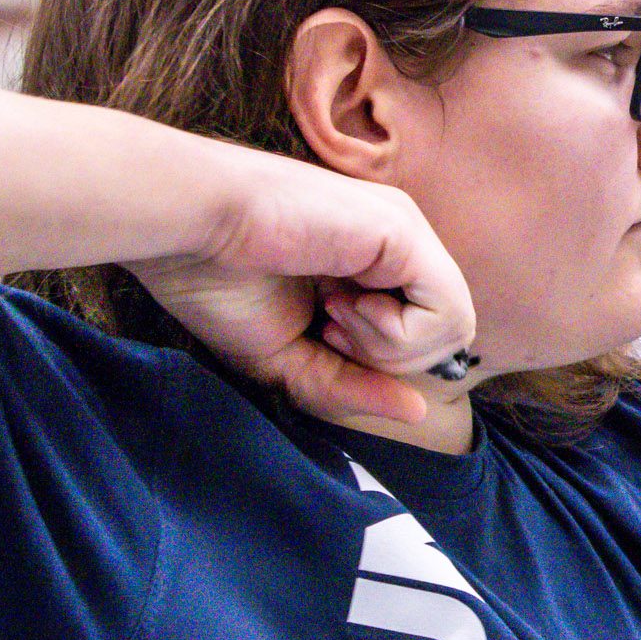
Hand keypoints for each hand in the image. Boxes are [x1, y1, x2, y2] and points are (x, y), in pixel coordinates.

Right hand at [125, 147, 474, 424]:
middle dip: (388, 357)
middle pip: (448, 335)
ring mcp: (407, 233)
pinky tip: (343, 306)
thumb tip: (418, 411)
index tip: (324, 336)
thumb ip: (352, 386)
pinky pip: (447, 310)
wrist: (184, 228)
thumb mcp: (290, 358)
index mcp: (378, 264)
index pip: (424, 335)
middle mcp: (402, 244)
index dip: (380, 359)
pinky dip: (396, 332)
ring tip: (333, 313)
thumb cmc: (218, 281)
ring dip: (389, 345)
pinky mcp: (405, 232)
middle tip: (329, 327)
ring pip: (456, 325)